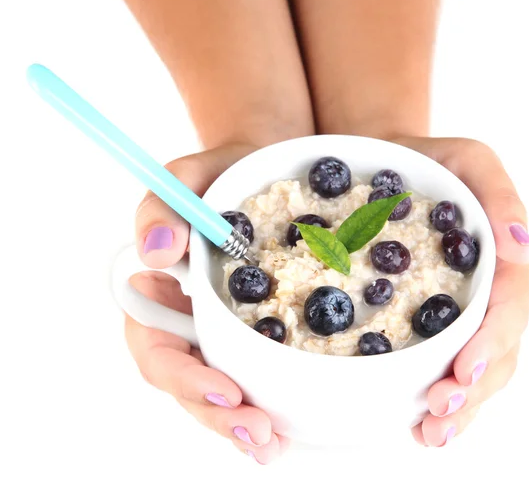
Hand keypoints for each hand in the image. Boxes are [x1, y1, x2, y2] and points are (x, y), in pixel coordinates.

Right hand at [125, 144, 288, 463]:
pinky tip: (285, 428)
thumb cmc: (218, 176)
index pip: (156, 348)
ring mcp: (221, 332)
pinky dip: (268, 404)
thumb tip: (157, 253)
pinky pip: (256, 376)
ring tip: (272, 443)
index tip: (224, 388)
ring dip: (243, 424)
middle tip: (258, 433)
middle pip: (189, 385)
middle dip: (220, 415)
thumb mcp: (186, 177)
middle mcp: (187, 323)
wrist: (262, 172)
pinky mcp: (257, 333)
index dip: (183, 377)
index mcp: (160, 294)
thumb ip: (161, 209)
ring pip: (221, 391)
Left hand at [392, 136, 528, 446]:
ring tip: (430, 434)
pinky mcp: (433, 314)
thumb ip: (501, 198)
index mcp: (502, 259)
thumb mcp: (469, 160)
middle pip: (497, 349)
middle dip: (472, 388)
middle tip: (438, 416)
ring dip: (459, 404)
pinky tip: (418, 420)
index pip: (509, 308)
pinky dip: (438, 392)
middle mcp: (489, 289)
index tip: (463, 370)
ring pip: (477, 364)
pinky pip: (447, 358)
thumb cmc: (430, 159)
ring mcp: (464, 306)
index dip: (491, 342)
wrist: (387, 162)